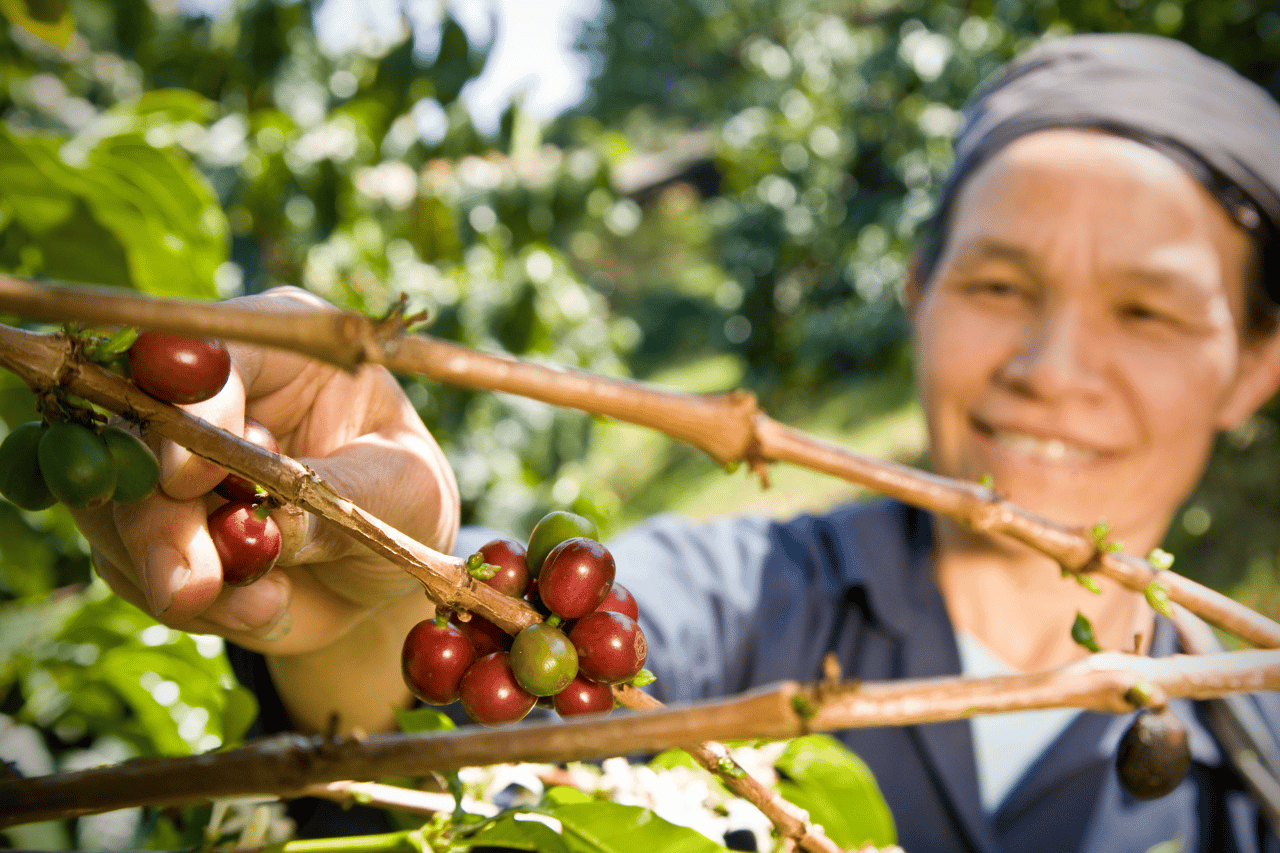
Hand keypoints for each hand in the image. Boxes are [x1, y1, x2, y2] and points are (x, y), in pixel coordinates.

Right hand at [72, 287, 460, 657]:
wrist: (384, 574)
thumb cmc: (406, 504)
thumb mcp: (403, 490)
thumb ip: (339, 499)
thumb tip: (271, 526)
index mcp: (280, 352)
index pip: (209, 355)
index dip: (188, 411)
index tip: (188, 479)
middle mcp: (210, 394)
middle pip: (137, 434)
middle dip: (158, 518)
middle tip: (194, 585)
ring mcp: (167, 460)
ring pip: (116, 505)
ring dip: (171, 571)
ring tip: (263, 606)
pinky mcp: (148, 525)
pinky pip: (126, 565)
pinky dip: (189, 604)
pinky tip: (261, 610)